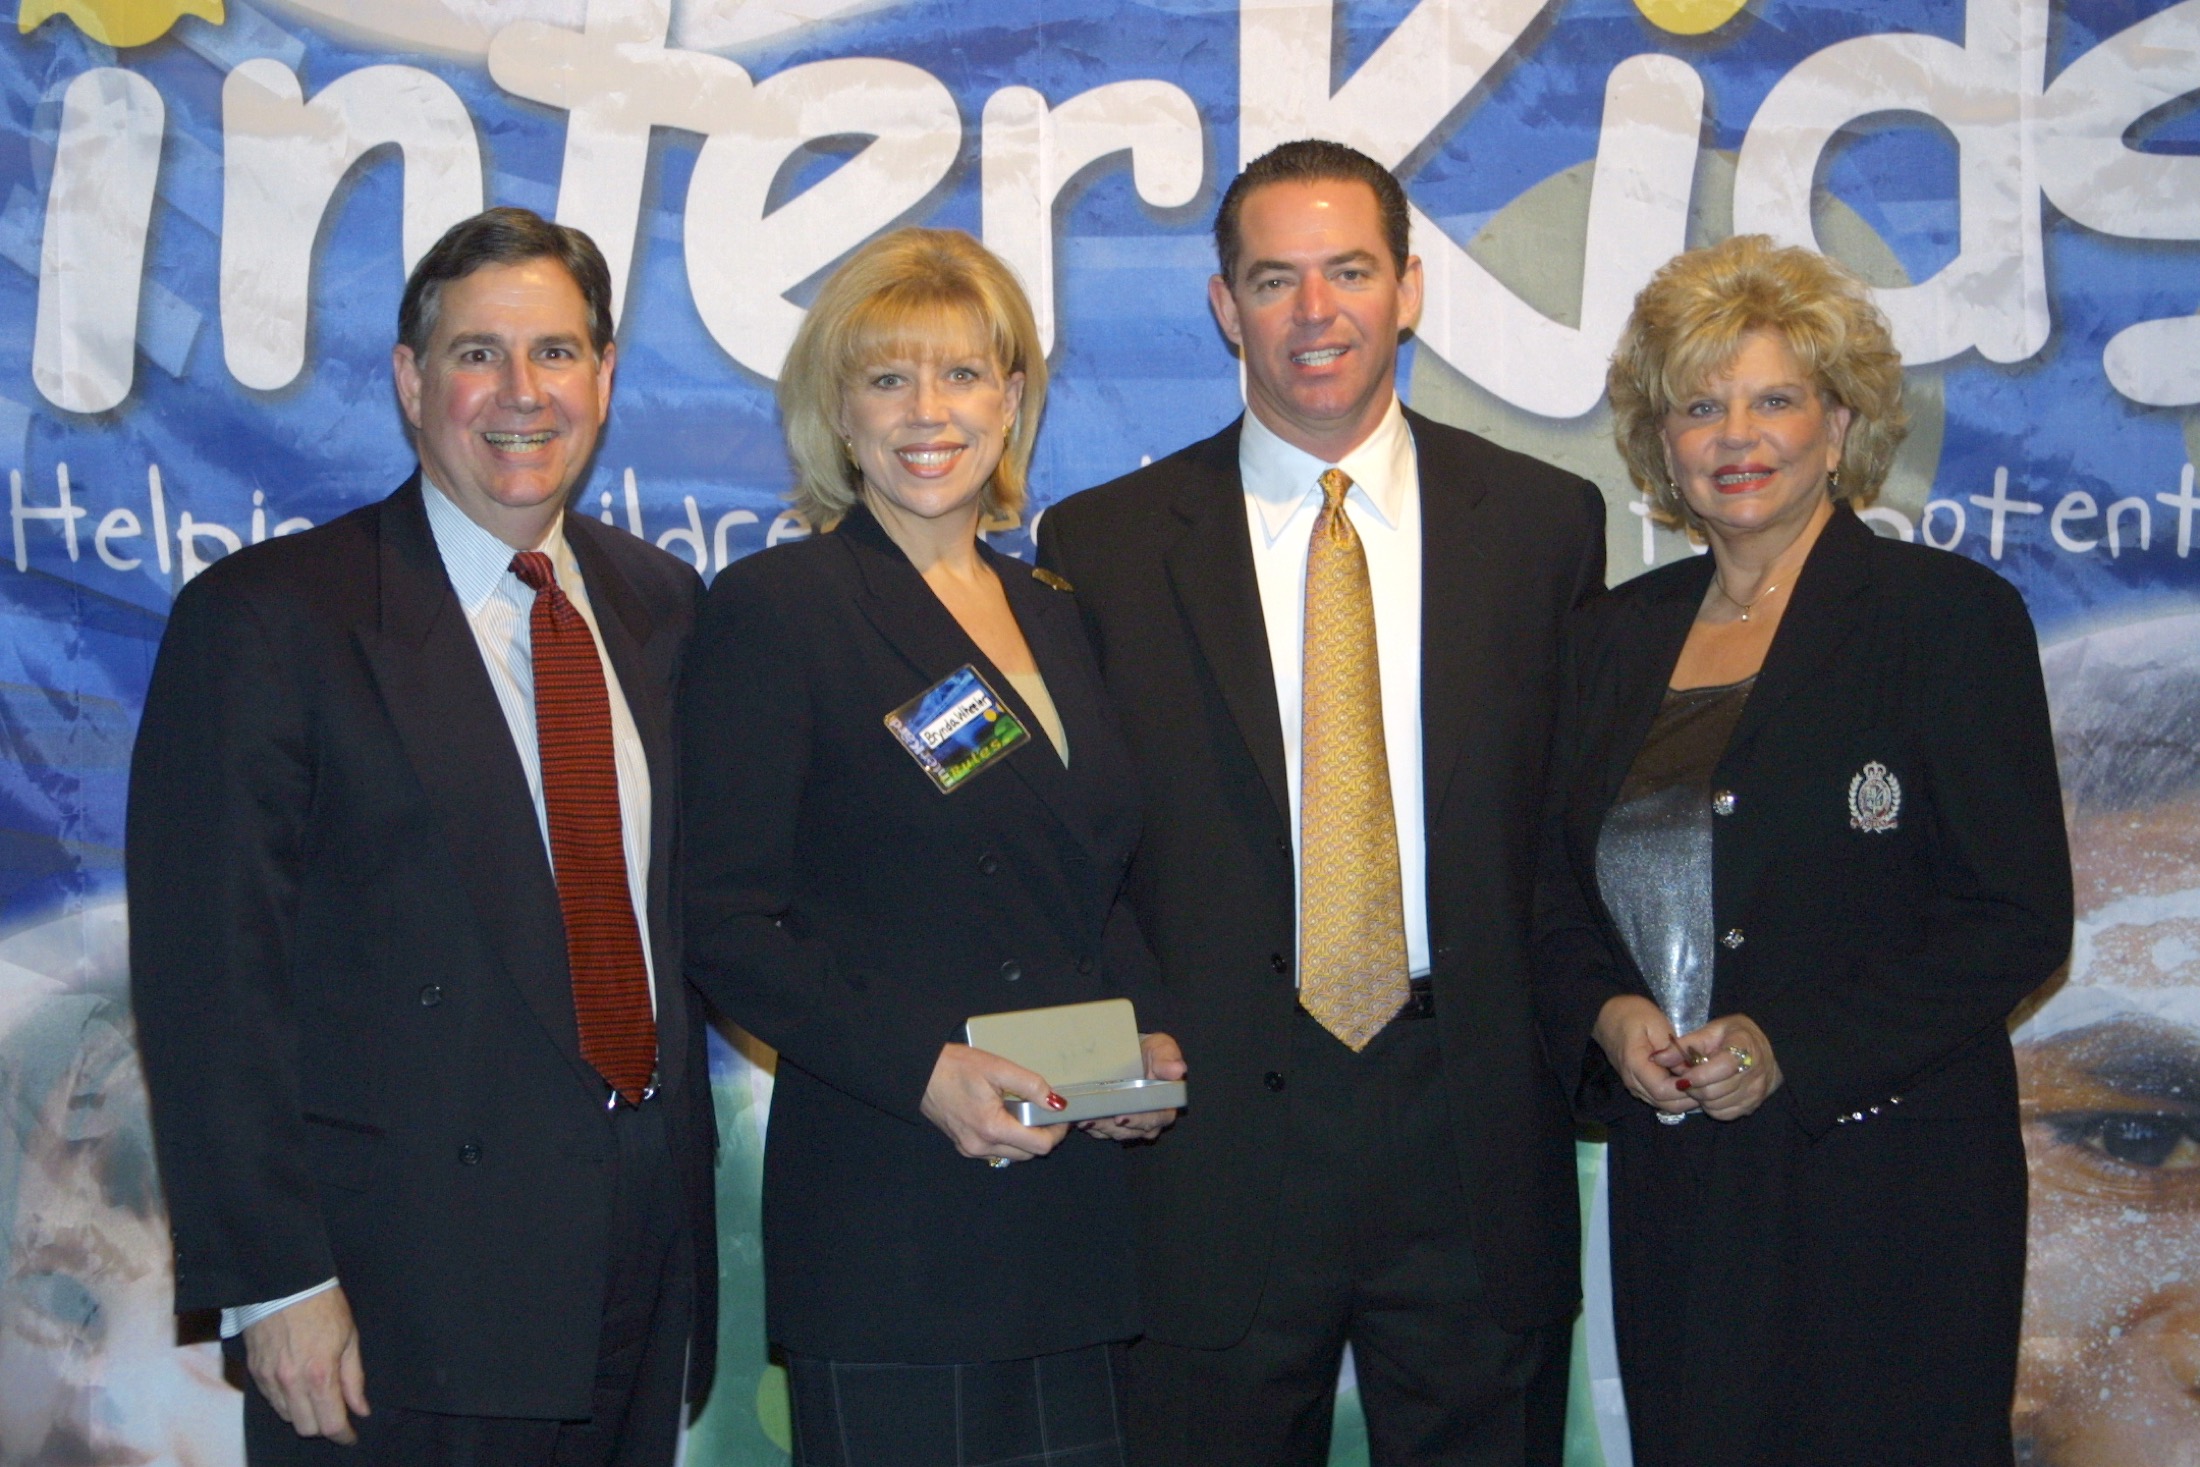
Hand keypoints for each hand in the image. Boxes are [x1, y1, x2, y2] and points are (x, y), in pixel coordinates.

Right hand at [242, 1285, 368, 1442]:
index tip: (350, 1435)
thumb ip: (354, 1379)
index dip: (343, 1435)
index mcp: (319, 1374)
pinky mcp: (255, 1371)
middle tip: (336, 1413)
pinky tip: (298, 1387)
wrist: (285, 1282)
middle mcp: (291, 1382)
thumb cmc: (323, 1305)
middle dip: (324, 1426)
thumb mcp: (350, 1338)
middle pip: (306, 1428)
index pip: (330, 1423)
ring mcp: (269, 1378)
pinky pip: (270, 1400)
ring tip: (317, 1396)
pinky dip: (286, 1401)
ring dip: (304, 1414)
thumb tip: (361, 1409)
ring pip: (286, 1417)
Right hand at [921, 1043, 1069, 1163]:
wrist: (920, 1072)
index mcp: (992, 1128)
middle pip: (1029, 1154)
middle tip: (1047, 1112)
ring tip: (1025, 1112)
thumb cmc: (954, 1067)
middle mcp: (981, 1145)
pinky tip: (1005, 1116)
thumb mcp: (998, 1068)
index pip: (1040, 1145)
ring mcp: (971, 1149)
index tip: (1061, 1115)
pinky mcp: (964, 1146)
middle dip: (1043, 1135)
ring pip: (1013, 1154)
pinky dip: (1008, 1138)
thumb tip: (1056, 1103)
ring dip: (1025, 1138)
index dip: (1057, 1131)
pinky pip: (996, 1150)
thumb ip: (1031, 1086)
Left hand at [1081, 1031, 1186, 1141]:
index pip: (1156, 1118)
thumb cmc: (1149, 1051)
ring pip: (1115, 1133)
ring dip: (1098, 1127)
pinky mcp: (1111, 1123)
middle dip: (1111, 1126)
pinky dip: (1090, 1126)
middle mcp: (1149, 1119)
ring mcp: (1129, 1123)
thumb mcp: (1160, 1047)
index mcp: (1165, 1104)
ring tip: (1083, 1118)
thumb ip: (1167, 1058)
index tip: (1121, 1117)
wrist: (1129, 1052)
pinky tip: (1079, 1119)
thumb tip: (1178, 1069)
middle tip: (1094, 1119)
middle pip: (1132, 1130)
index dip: (1139, 1120)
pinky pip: (1101, 1131)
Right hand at [1591, 994, 1697, 1117]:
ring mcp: (1633, 1086)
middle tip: (1708, 1082)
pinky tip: (1687, 1083)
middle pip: (1664, 1103)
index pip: (1663, 1090)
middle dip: (1688, 1097)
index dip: (1685, 1088)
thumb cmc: (1632, 1014)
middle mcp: (1632, 1081)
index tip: (1703, 1076)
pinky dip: (1675, 1097)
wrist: (1607, 1015)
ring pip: (1663, 1104)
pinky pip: (1658, 1099)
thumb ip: (1672, 1049)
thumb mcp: (1656, 1023)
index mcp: (1635, 1065)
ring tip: (1701, 1083)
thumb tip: (1688, 1069)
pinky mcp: (1637, 1086)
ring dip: (1683, 1099)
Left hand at [1665, 1014, 1781, 1120]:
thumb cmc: (1735, 1036)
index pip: (1721, 1068)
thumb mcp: (1711, 1031)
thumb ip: (1684, 1045)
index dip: (1697, 1075)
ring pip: (1716, 1105)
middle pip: (1715, 1091)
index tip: (1682, 1075)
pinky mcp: (1753, 1105)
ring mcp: (1756, 1092)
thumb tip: (1656, 1058)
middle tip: (1686, 1079)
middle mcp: (1755, 1073)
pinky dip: (1711, 1106)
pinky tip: (1710, 1092)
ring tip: (1699, 1084)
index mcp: (1745, 1049)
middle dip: (1693, 1087)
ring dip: (1701, 1097)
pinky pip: (1724, 1114)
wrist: (1766, 1051)